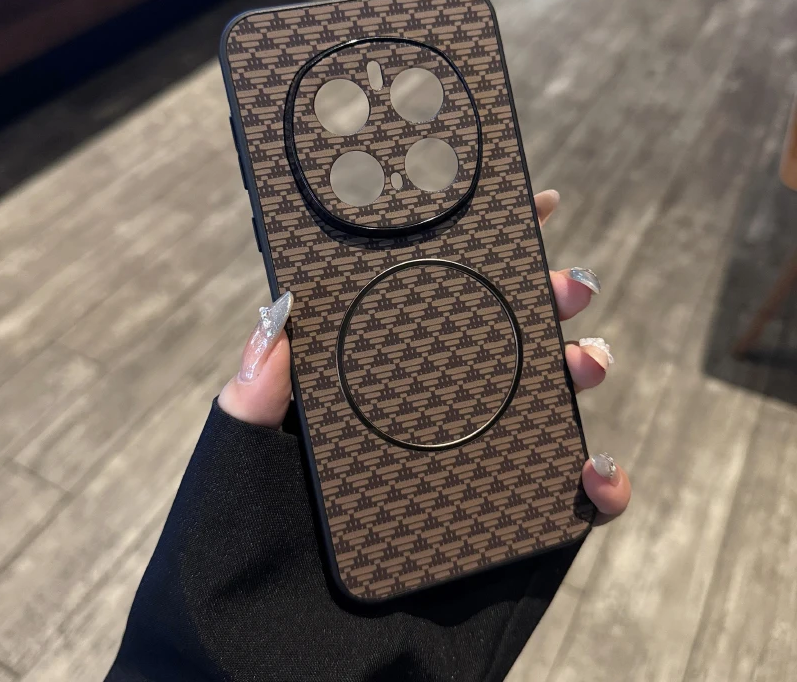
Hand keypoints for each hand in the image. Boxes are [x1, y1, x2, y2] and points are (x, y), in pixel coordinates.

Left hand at [219, 189, 629, 523]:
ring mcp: (471, 468)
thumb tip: (281, 312)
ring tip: (584, 359)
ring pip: (544, 403)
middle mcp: (428, 419)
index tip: (524, 208)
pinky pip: (570, 498)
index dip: (474, 253)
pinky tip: (592, 468)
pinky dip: (603, 481)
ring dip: (581, 366)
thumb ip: (255, 397)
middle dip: (544, 298)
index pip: (424, 305)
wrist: (279, 667)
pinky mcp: (506, 525)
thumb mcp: (241, 466)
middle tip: (565, 284)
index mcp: (369, 390)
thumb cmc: (247, 559)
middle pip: (500, 341)